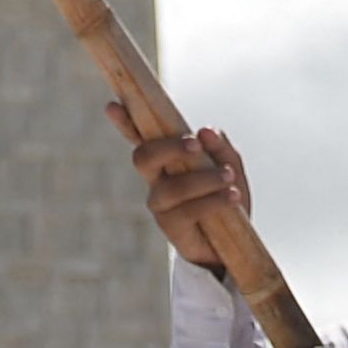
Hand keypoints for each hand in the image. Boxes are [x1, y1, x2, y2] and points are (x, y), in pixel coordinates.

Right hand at [110, 102, 252, 272]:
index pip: (140, 136)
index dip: (124, 122)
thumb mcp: (231, 167)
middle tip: (196, 145)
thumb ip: (221, 147)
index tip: (113, 106)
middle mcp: (156, 179)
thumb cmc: (226, 196)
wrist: (234, 242)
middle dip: (169, 147)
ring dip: (204, 179)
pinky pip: (188, 210)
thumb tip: (205, 130)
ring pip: (171, 187)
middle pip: (144, 158)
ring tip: (229, 178)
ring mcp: (160, 205)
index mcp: (166, 158)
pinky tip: (232, 197)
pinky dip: (213, 200)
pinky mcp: (171, 228)